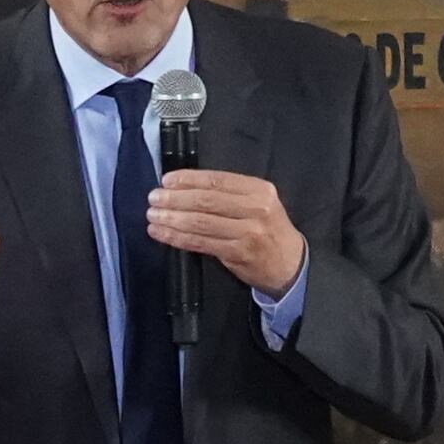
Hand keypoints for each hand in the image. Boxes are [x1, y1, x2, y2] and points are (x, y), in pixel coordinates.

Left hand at [143, 167, 307, 297]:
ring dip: (172, 219)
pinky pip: (200, 243)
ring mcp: (247, 233)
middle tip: (153, 198)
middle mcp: (255, 209)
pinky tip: (162, 233)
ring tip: (152, 216)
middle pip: (207, 201)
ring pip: (201, 223)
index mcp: (259, 190)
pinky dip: (177, 238)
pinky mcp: (237, 254)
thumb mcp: (259, 203)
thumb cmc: (269, 230)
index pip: (218, 180)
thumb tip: (185, 187)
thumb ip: (231, 194)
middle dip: (175, 199)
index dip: (189, 179)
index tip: (166, 180)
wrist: (291, 264)